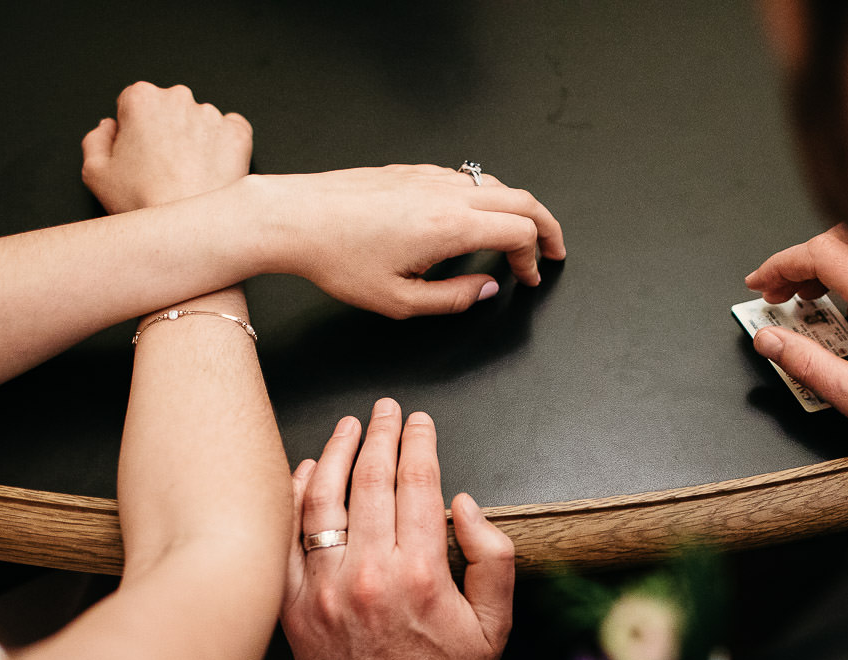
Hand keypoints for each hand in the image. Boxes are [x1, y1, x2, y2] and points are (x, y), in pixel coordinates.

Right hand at [81, 82, 252, 212]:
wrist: (186, 231)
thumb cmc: (142, 204)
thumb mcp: (95, 173)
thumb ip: (95, 139)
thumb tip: (108, 127)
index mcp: (141, 99)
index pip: (133, 104)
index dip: (133, 132)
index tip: (138, 154)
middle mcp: (178, 98)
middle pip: (168, 109)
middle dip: (164, 132)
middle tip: (161, 169)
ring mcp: (211, 115)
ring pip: (199, 122)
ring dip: (194, 140)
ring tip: (186, 176)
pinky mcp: (238, 134)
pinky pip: (230, 131)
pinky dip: (223, 146)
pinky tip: (210, 170)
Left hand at [259, 166, 566, 318]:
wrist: (295, 217)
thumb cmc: (338, 258)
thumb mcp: (400, 301)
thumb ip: (453, 298)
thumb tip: (485, 288)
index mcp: (451, 225)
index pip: (519, 231)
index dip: (534, 257)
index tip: (529, 277)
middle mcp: (446, 193)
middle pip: (520, 199)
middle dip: (545, 225)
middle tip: (552, 249)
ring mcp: (429, 176)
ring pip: (494, 183)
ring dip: (514, 209)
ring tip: (516, 235)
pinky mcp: (410, 171)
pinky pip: (464, 178)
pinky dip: (485, 197)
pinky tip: (472, 217)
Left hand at [282, 398, 515, 659]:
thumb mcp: (497, 624)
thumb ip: (492, 557)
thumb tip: (463, 504)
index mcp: (421, 574)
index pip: (417, 483)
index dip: (419, 442)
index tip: (420, 422)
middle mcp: (368, 575)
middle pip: (370, 480)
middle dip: (381, 433)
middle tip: (387, 410)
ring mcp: (324, 589)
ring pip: (323, 500)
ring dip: (336, 453)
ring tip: (349, 427)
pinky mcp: (295, 606)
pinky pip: (287, 539)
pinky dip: (295, 498)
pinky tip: (308, 472)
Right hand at [744, 225, 847, 439]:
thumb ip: (810, 367)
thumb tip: (771, 341)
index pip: (824, 254)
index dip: (781, 263)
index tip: (760, 282)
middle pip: (842, 241)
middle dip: (799, 263)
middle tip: (774, 293)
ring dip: (825, 267)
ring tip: (803, 299)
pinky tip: (842, 308)